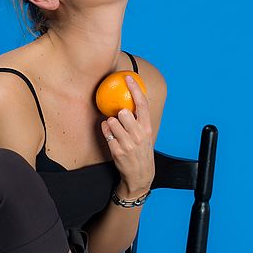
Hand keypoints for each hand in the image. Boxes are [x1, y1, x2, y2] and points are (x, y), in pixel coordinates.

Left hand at [100, 75, 154, 194]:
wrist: (140, 175)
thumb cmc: (141, 151)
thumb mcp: (145, 135)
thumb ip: (139, 120)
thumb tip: (129, 101)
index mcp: (147, 128)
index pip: (142, 104)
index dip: (135, 88)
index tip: (128, 77)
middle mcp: (139, 135)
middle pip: (124, 112)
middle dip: (119, 112)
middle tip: (119, 117)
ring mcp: (128, 143)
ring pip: (112, 121)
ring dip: (110, 122)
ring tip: (115, 128)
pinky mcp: (117, 151)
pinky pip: (106, 132)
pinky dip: (105, 130)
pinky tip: (109, 133)